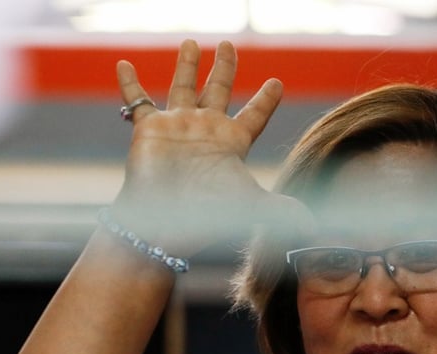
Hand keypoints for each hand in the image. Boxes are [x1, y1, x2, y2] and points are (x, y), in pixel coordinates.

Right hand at [113, 39, 309, 254]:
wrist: (166, 222)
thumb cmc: (207, 215)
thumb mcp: (250, 206)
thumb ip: (281, 211)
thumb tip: (312, 226)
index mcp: (233, 142)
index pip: (255, 115)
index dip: (266, 100)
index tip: (276, 82)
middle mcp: (206, 130)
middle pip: (219, 90)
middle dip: (224, 68)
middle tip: (229, 45)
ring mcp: (178, 127)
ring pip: (183, 87)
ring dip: (186, 66)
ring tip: (190, 43)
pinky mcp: (151, 129)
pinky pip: (138, 101)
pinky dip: (131, 83)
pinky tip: (125, 64)